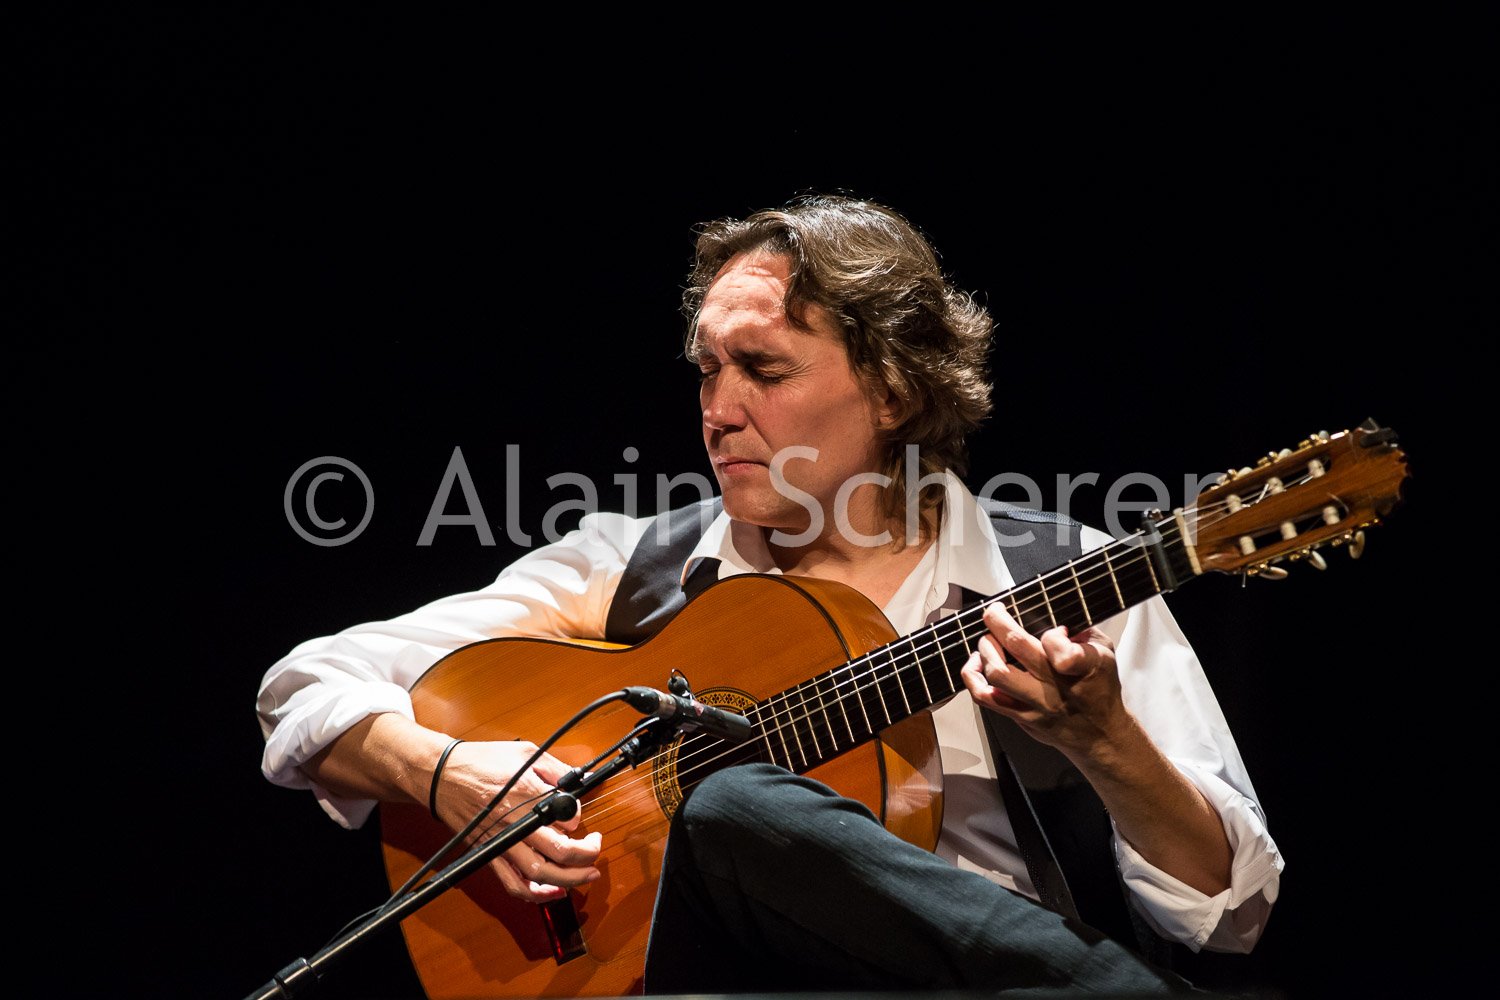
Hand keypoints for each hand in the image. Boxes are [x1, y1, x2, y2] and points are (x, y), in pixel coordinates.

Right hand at [433, 740, 601, 902]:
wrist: (442, 776)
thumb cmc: (481, 761)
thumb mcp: (525, 752)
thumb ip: (556, 769)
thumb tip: (579, 781)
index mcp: (527, 794)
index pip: (568, 816)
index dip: (581, 818)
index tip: (579, 815)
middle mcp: (516, 823)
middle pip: (560, 852)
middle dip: (587, 856)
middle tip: (596, 848)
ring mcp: (502, 842)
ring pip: (540, 873)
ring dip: (569, 879)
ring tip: (587, 875)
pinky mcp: (490, 854)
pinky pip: (513, 884)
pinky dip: (535, 894)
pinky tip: (553, 891)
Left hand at [960, 604, 1128, 759]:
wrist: (1101, 734)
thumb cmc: (1100, 688)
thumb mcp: (1105, 652)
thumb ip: (1081, 631)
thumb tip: (1052, 617)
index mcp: (1085, 668)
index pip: (1064, 651)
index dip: (1053, 635)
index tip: (1053, 629)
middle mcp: (1057, 687)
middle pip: (1018, 648)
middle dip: (998, 621)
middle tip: (995, 614)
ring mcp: (1037, 704)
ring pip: (997, 673)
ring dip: (985, 650)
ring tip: (988, 642)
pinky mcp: (1021, 717)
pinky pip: (985, 698)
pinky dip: (973, 677)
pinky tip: (977, 664)